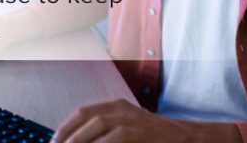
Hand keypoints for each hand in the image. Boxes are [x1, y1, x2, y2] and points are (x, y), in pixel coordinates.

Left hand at [54, 99, 240, 142]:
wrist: (192, 139)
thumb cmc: (160, 140)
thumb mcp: (132, 133)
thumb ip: (109, 136)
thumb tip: (83, 142)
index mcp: (118, 107)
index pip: (84, 112)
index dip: (66, 126)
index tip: (54, 140)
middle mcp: (123, 108)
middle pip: (86, 116)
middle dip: (68, 134)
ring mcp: (133, 117)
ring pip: (97, 124)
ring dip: (79, 140)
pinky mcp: (141, 131)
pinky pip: (115, 137)